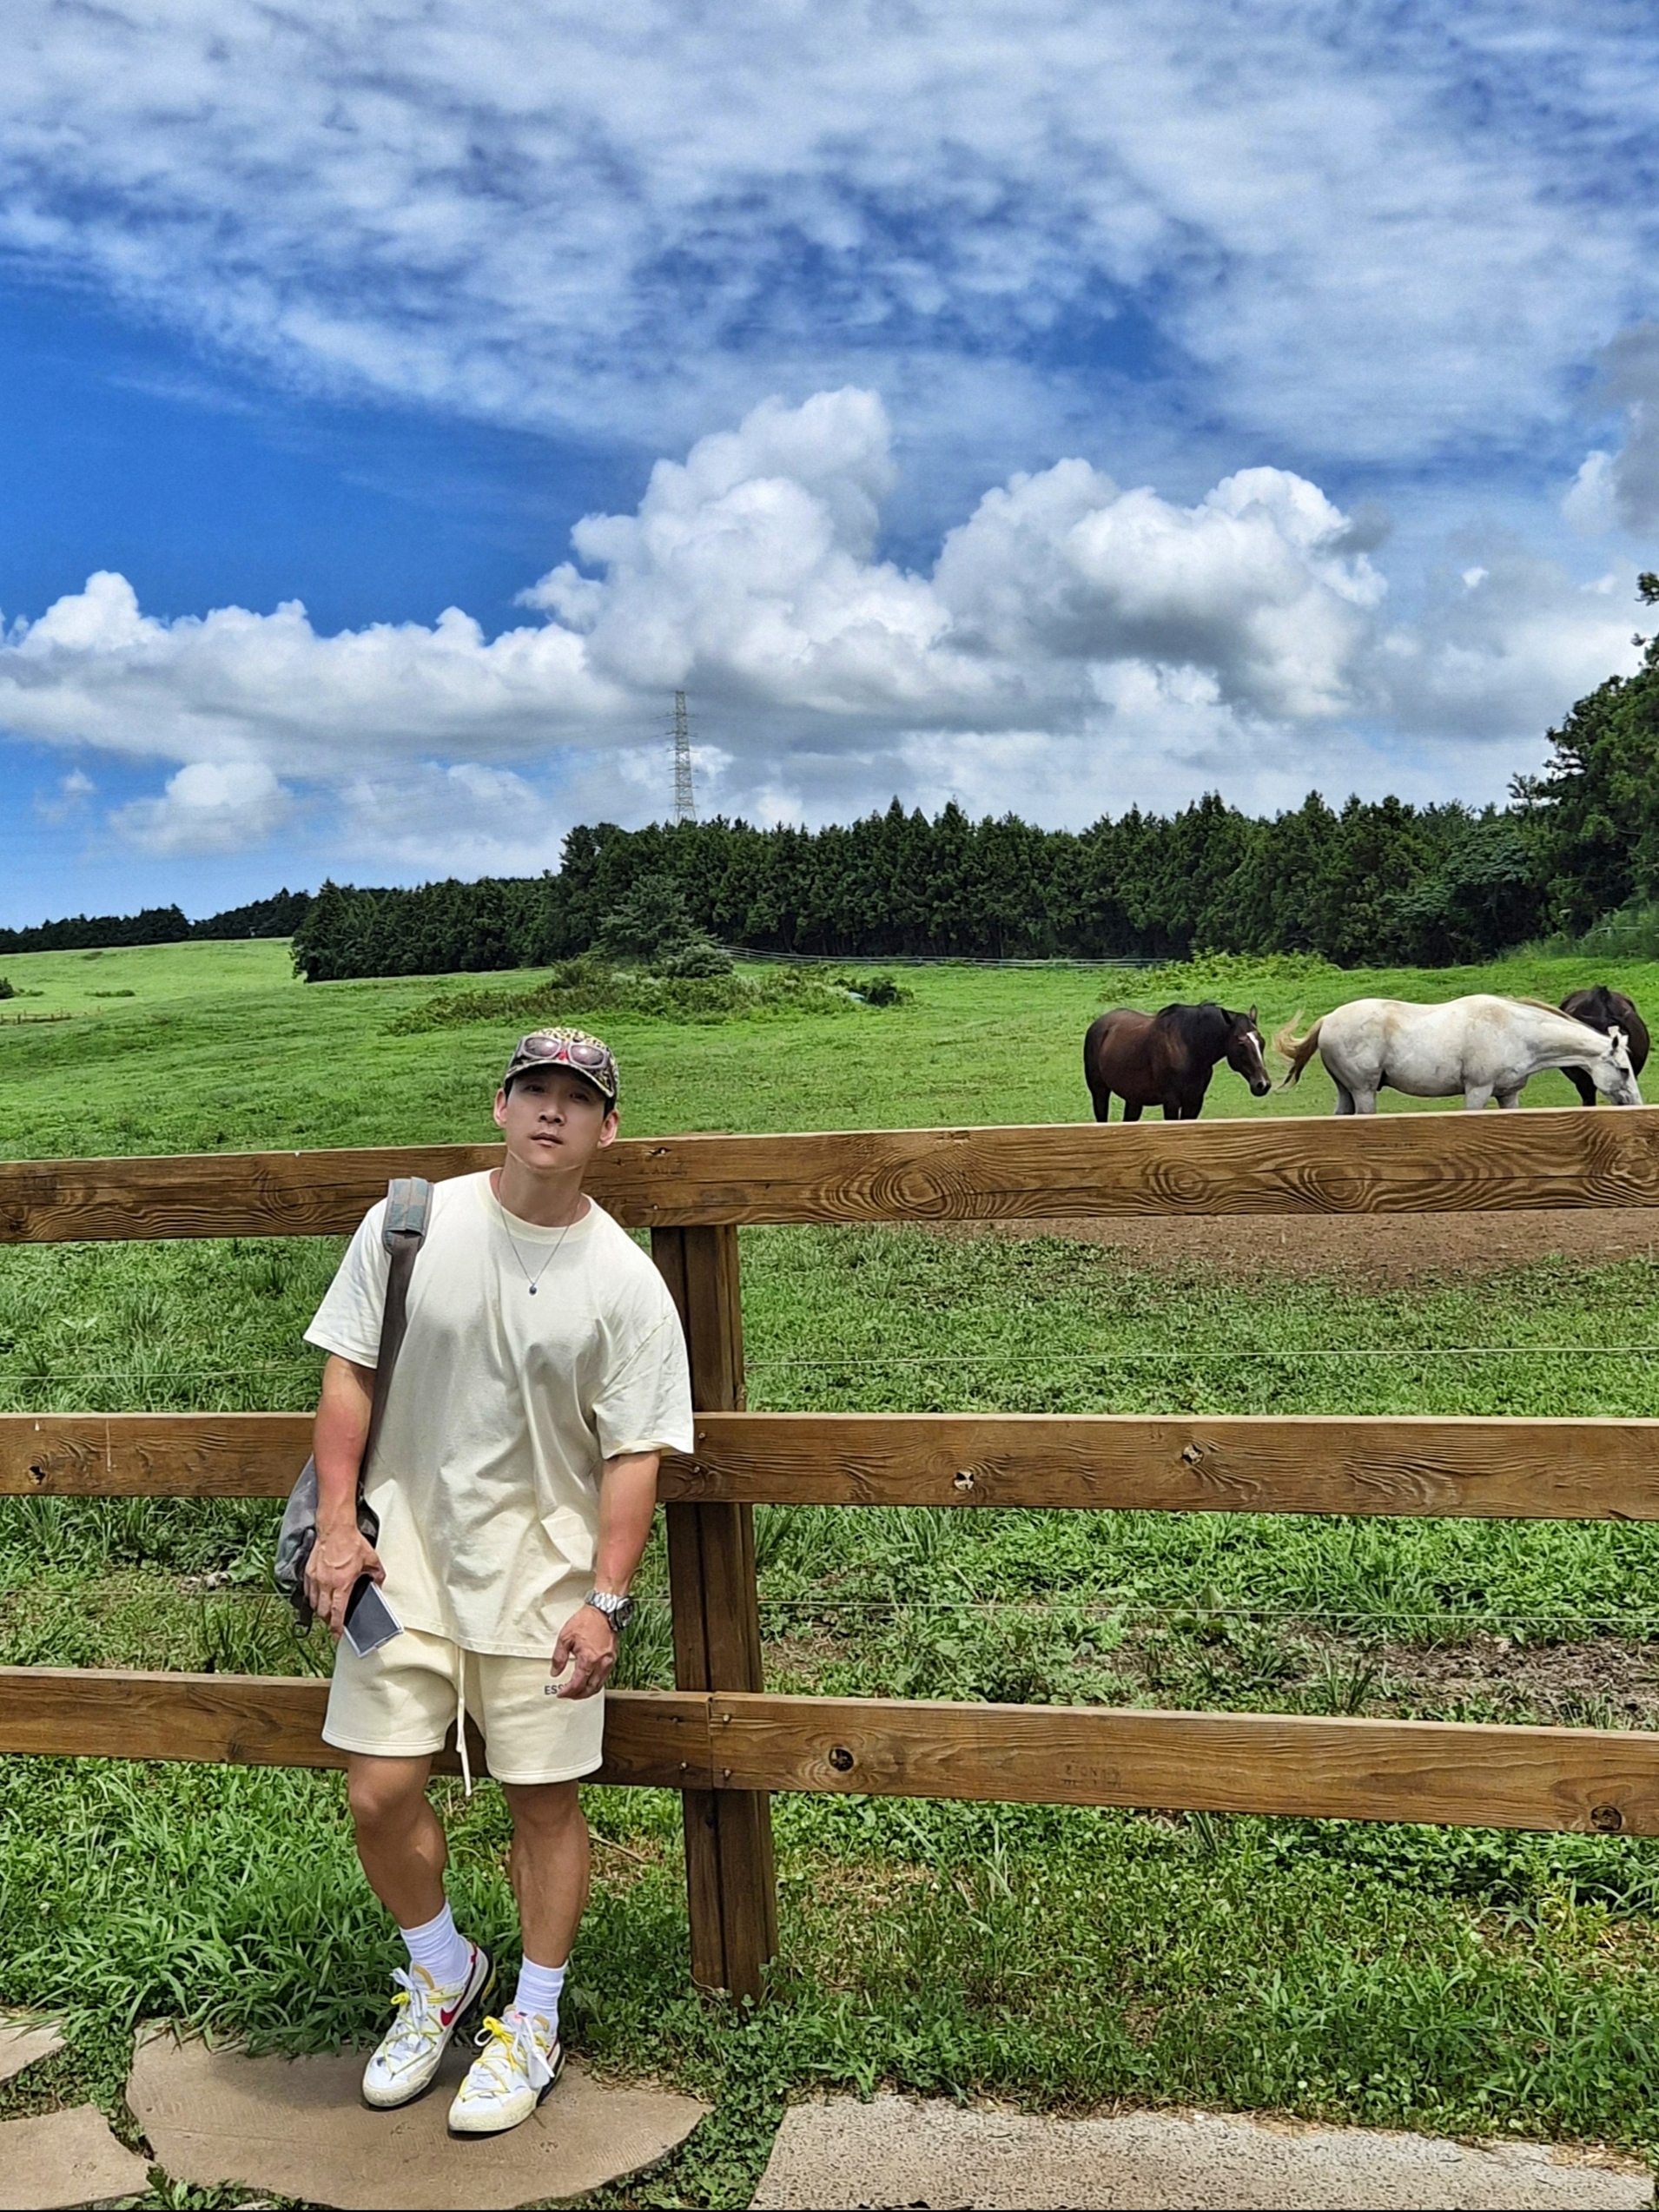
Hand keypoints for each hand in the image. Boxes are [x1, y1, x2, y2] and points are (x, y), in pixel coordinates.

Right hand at [305, 1520, 383, 1638]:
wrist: (335, 1529)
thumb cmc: (352, 1542)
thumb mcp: (371, 1559)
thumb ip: (377, 1574)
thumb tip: (379, 1582)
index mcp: (342, 1584)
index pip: (337, 1612)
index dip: (337, 1627)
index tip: (337, 1635)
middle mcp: (326, 1584)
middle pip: (323, 1612)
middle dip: (328, 1620)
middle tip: (334, 1622)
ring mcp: (315, 1578)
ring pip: (313, 1603)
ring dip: (320, 1610)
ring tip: (327, 1610)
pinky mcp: (309, 1572)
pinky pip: (308, 1591)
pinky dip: (313, 1597)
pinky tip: (319, 1596)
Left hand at [552, 1604, 617, 1698]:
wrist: (604, 1611)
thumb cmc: (587, 1621)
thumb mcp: (565, 1637)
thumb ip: (559, 1657)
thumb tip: (555, 1672)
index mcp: (588, 1660)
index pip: (577, 1685)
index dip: (567, 1692)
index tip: (560, 1693)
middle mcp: (601, 1664)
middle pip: (589, 1689)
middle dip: (577, 1695)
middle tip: (567, 1695)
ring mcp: (609, 1663)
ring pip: (598, 1686)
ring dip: (587, 1692)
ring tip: (576, 1691)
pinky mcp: (613, 1659)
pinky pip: (604, 1678)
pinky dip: (595, 1684)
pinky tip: (588, 1681)